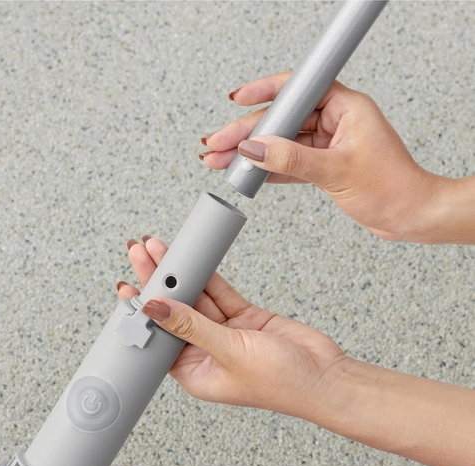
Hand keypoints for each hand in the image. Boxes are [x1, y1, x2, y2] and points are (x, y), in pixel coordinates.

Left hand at [118, 236, 347, 419]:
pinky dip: (207, 277)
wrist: (327, 375)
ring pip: (197, 298)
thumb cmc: (283, 382)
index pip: (159, 339)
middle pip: (175, 312)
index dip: (141, 312)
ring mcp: (227, 333)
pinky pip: (220, 293)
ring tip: (162, 250)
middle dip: (157, 282)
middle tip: (141, 253)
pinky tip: (192, 261)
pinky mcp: (245, 318)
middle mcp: (207, 352)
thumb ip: (191, 327)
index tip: (127, 287)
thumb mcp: (230, 352)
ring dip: (180, 275)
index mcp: (196, 373)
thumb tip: (155, 308)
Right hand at [201, 74, 474, 243]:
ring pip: (280, 143)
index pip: (297, 90)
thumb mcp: (336, 171)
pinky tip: (246, 172)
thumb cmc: (392, 188)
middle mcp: (334, 121)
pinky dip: (267, 169)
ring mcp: (326, 144)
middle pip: (281, 120)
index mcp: (345, 107)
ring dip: (251, 153)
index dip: (264, 92)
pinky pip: (288, 163)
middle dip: (246, 133)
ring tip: (220, 160)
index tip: (237, 99)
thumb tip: (254, 149)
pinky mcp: (322, 165)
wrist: (408, 216)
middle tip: (216, 143)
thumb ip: (291, 160)